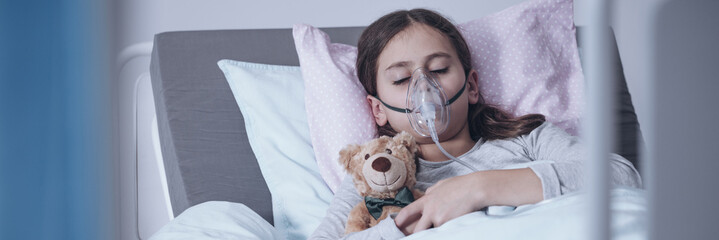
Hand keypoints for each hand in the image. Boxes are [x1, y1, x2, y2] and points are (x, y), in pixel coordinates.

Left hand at [394, 168, 542, 234]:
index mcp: (427, 199)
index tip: (396, 225)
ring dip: (433, 232)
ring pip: (431, 232)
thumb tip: (426, 195)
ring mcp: (437, 218)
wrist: (475, 188)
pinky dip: (446, 232)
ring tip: (441, 223)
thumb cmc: (462, 185)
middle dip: (415, 234)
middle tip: (410, 236)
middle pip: (417, 228)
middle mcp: (430, 209)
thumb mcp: (442, 185)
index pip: (409, 210)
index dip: (401, 219)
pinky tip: (451, 226)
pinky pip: (444, 232)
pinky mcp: (446, 224)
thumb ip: (432, 192)